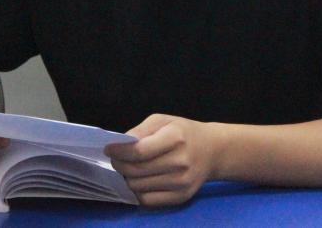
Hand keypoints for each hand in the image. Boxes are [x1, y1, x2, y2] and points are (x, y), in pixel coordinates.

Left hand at [105, 114, 219, 206]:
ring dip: (127, 178)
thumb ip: (140, 130)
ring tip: (128, 169)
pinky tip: (138, 181)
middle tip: (116, 160)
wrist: (212, 150)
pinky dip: (137, 192)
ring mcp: (181, 183)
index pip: (139, 151)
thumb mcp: (163, 120)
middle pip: (136, 171)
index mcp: (175, 138)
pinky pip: (148, 200)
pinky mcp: (181, 197)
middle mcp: (180, 162)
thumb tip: (119, 145)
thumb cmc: (184, 132)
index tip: (109, 149)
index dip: (119, 152)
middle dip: (119, 165)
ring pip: (138, 187)